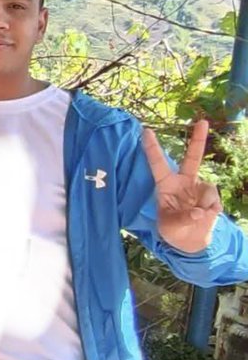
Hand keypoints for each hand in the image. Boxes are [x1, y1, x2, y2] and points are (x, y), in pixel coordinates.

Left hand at [144, 120, 221, 253]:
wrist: (190, 238)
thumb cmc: (173, 229)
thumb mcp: (170, 227)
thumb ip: (183, 219)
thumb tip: (200, 212)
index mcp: (165, 184)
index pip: (157, 164)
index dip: (152, 148)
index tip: (145, 130)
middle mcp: (183, 181)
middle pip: (193, 157)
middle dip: (199, 139)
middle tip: (203, 121)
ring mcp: (199, 186)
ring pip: (207, 190)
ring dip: (203, 207)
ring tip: (195, 217)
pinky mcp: (211, 195)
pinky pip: (214, 201)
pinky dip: (211, 211)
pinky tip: (206, 217)